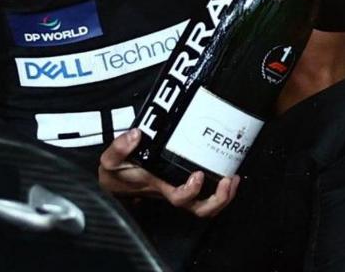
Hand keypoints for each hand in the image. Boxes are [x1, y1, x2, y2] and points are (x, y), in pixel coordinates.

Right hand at [97, 131, 241, 213]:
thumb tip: (136, 135)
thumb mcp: (110, 161)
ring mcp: (181, 190)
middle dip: (218, 199)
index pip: (179, 198)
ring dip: (225, 196)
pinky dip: (221, 189)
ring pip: (207, 206)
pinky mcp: (186, 184)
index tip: (198, 174)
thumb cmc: (117, 173)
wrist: (115, 183)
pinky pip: (207, 195)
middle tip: (228, 180)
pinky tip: (228, 173)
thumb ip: (119, 148)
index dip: (191, 191)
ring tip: (234, 179)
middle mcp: (173, 192)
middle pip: (200, 208)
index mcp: (159, 187)